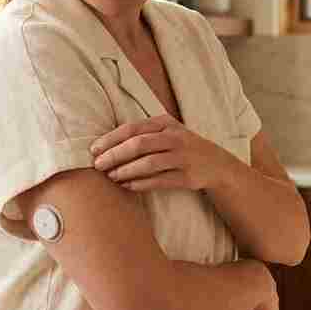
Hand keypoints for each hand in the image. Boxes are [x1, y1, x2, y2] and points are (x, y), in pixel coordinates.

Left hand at [90, 114, 234, 191]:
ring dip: (126, 171)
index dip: (111, 139)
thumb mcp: (166, 132)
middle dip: (115, 155)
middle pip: (139, 145)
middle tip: (98, 165)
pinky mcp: (188, 177)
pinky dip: (141, 184)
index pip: (133, 128)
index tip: (94, 150)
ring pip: (149, 164)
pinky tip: (127, 186)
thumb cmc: (181, 147)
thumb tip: (106, 145)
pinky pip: (160, 181)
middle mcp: (175, 138)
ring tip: (111, 177)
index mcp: (166, 123)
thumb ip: (142, 134)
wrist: (216, 164)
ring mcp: (183, 158)